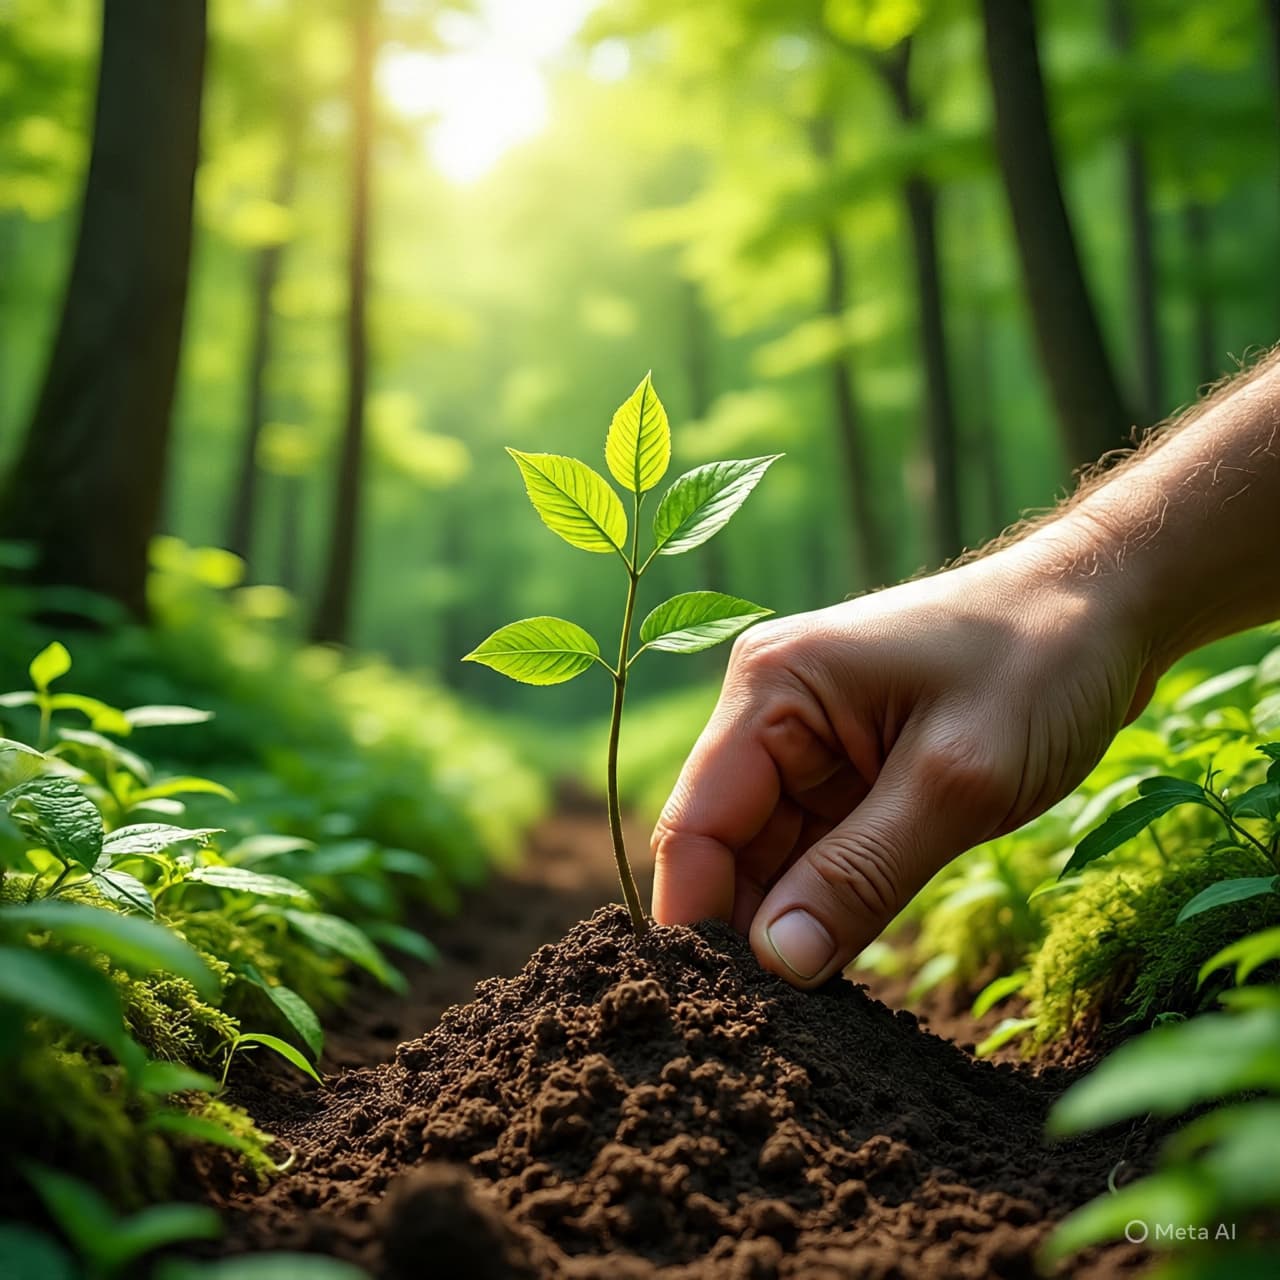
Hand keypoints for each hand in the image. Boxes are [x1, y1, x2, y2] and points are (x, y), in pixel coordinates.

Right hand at [650, 536, 1154, 987]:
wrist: (1111, 607)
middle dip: (748, 933)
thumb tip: (778, 964)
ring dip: (791, 925)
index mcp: (770, 688)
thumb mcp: (955, 779)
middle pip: (727, 847)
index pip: (695, 823)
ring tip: (816, 1013)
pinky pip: (818, 851)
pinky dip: (829, 903)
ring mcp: (810, 742)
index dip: (698, 921)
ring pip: (772, 858)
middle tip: (780, 1033)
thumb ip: (860, 874)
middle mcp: (770, 712)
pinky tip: (843, 960)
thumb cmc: (1037, 662)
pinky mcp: (849, 769)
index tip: (724, 1017)